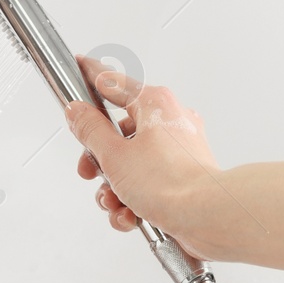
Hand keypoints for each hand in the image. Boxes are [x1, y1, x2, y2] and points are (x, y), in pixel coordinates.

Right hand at [64, 54, 219, 259]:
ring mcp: (178, 150)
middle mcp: (170, 121)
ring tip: (116, 203)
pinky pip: (148, 183)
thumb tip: (77, 111)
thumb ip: (90, 130)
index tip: (80, 65)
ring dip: (115, 189)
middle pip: (119, 133)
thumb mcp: (114, 155)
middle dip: (100, 162)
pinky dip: (134, 201)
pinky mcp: (183, 176)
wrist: (207, 217)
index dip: (91, 76)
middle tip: (91, 172)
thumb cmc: (170, 183)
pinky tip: (131, 215)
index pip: (113, 83)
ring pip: (131, 164)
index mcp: (154, 104)